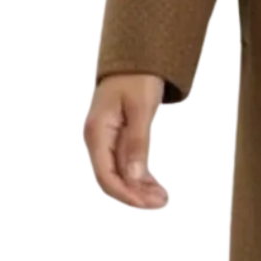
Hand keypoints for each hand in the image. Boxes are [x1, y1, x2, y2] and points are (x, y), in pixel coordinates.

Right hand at [85, 73, 169, 208]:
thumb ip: (137, 143)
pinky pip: (124, 163)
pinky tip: (154, 186)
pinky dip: (139, 176)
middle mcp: (96, 139)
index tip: (150, 203)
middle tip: (163, 202)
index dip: (127, 194)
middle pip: (111, 179)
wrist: (135, 57)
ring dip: (139, 188)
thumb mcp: (141, 108)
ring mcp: (105, 139)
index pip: (106, 176)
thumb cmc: (137, 77)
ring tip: (162, 198)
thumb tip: (135, 178)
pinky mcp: (116, 137)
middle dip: (135, 195)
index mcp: (97, 133)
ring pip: (119, 174)